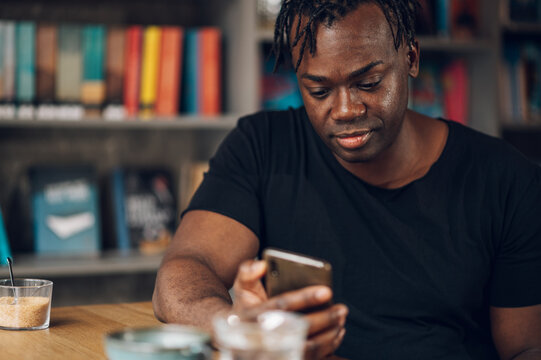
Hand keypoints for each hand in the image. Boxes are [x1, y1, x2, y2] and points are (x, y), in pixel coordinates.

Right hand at [232, 260, 348, 358]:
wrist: (235, 335)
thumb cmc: (244, 306)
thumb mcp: (241, 287)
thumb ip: (248, 272)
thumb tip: (262, 265)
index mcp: (251, 315)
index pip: (281, 305)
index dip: (304, 297)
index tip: (327, 290)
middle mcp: (261, 336)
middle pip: (298, 329)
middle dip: (324, 319)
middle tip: (342, 309)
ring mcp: (273, 352)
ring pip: (306, 348)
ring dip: (329, 335)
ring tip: (341, 320)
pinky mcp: (284, 359)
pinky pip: (309, 359)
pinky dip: (327, 348)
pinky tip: (336, 334)